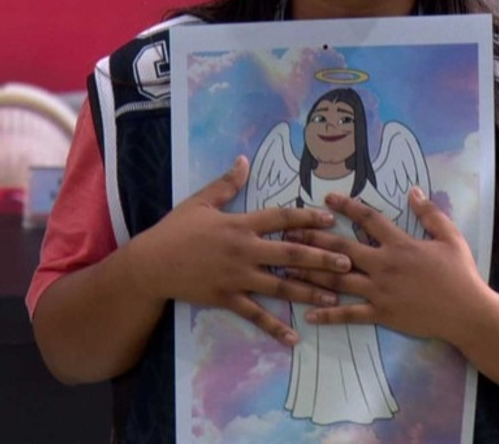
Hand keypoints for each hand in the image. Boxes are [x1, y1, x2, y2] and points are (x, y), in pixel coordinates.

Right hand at [126, 156, 352, 344]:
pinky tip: (294, 338)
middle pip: (290, 254)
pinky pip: (255, 314)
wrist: (151, 264)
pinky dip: (275, 327)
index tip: (331, 221)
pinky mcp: (227, 298)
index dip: (307, 219)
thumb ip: (226, 184)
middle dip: (321, 258)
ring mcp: (237, 277)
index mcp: (240, 224)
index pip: (280, 218)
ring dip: (309, 291)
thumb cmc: (175, 230)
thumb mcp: (200, 202)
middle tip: (348, 262)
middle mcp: (244, 250)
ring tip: (334, 296)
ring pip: (280, 286)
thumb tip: (244, 160)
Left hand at [285, 187, 487, 340]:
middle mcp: (384, 265)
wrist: (467, 313)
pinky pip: (350, 315)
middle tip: (290, 232)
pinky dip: (328, 314)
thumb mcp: (450, 237)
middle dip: (314, 239)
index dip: (347, 207)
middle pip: (342, 249)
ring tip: (287, 268)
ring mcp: (380, 291)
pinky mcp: (381, 314)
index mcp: (400, 244)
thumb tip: (413, 190)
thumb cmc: (460, 274)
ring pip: (338, 280)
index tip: (327, 199)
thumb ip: (430, 213)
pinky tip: (308, 313)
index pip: (369, 219)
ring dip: (311, 273)